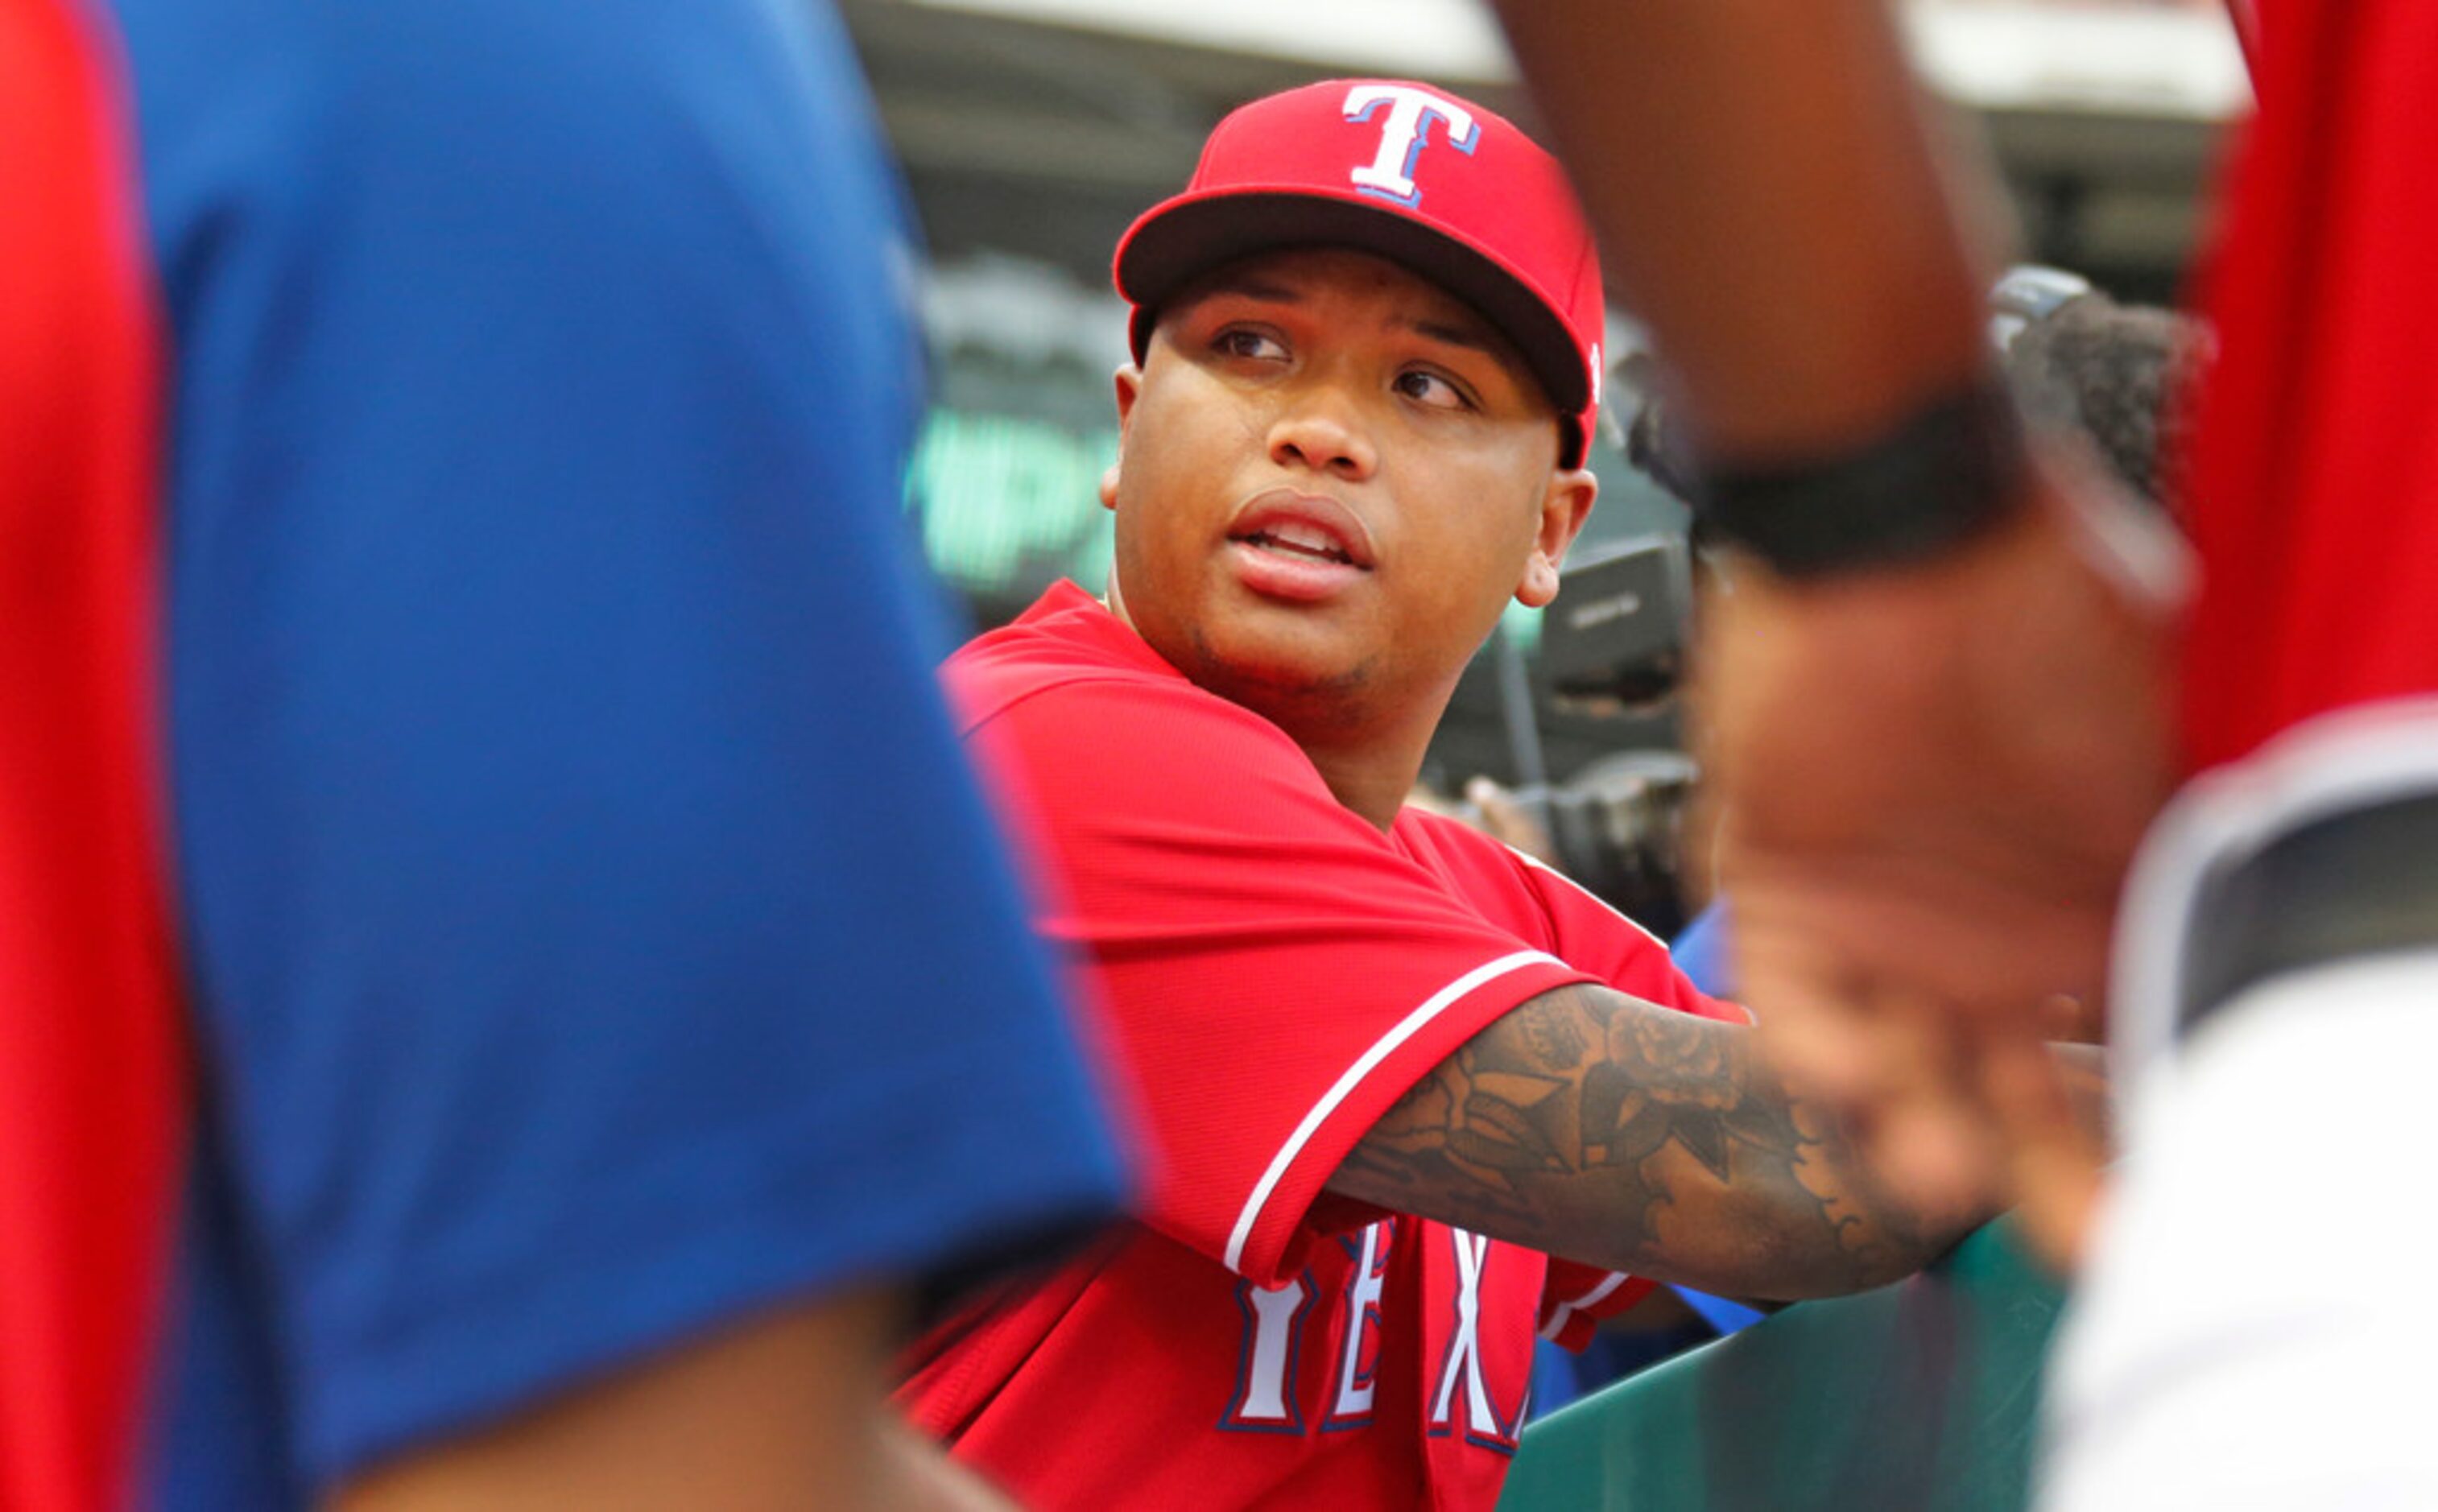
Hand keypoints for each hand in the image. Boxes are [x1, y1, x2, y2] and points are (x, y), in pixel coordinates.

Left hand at [1703, 472, 2172, 1202]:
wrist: (1889, 512)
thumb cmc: (2043, 592)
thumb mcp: (2161, 727)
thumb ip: (2198, 836)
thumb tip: (2277, 912)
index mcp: (2085, 904)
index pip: (2123, 1047)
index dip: (2153, 1123)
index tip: (2191, 1190)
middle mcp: (1983, 934)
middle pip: (2015, 1093)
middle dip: (2050, 1177)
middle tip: (2087, 1244)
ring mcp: (1882, 920)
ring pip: (1901, 1067)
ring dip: (1920, 1129)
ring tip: (1940, 1169)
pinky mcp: (1778, 888)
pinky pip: (1795, 999)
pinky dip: (1820, 1049)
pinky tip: (1853, 1082)